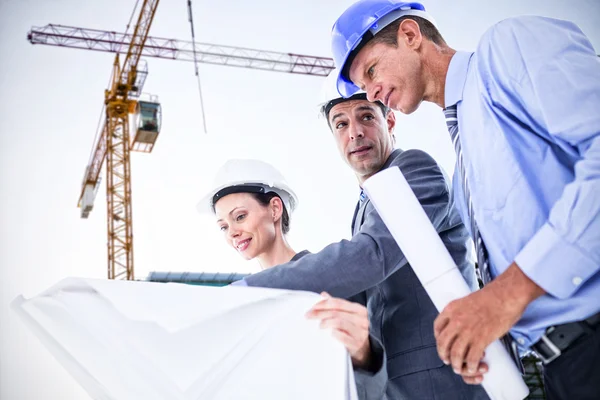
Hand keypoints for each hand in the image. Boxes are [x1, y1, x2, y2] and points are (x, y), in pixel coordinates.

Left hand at [306, 293, 371, 369]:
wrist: (365, 351)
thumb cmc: (354, 331)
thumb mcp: (348, 316)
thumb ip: (337, 306)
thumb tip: (323, 295)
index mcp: (359, 310)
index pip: (339, 303)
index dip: (324, 303)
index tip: (312, 306)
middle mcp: (361, 319)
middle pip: (336, 312)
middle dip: (320, 313)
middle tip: (309, 315)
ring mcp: (360, 332)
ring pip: (339, 322)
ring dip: (325, 322)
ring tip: (319, 325)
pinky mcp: (356, 343)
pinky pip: (342, 336)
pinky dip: (333, 333)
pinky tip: (328, 334)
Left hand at [433, 263, 543, 383]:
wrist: (505, 296)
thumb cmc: (491, 297)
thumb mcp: (467, 301)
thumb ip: (460, 313)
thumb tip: (460, 324)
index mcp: (451, 309)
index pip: (437, 327)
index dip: (438, 339)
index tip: (443, 344)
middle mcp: (456, 321)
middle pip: (443, 343)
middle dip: (444, 355)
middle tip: (448, 360)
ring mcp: (467, 331)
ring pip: (455, 354)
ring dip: (457, 364)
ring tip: (460, 368)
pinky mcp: (481, 339)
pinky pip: (472, 358)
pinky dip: (472, 366)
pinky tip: (474, 367)